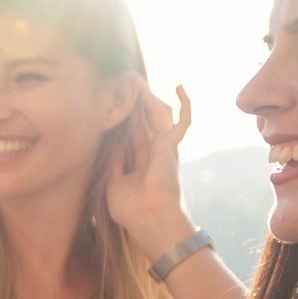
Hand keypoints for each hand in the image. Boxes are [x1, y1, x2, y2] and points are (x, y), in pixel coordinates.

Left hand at [102, 83, 196, 251]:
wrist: (149, 218)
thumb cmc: (131, 208)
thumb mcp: (114, 183)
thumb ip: (114, 162)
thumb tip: (112, 143)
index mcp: (141, 166)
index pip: (132, 138)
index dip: (125, 123)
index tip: (116, 107)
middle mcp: (154, 155)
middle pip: (143, 124)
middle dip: (135, 106)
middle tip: (125, 85)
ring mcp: (164, 150)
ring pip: (157, 117)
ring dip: (149, 100)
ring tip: (137, 80)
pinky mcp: (171, 145)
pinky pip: (183, 121)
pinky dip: (185, 104)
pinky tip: (179, 85)